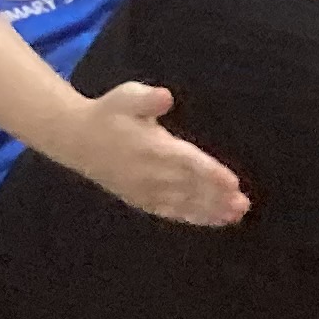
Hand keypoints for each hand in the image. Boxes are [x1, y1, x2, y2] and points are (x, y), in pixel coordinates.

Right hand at [65, 82, 249, 226]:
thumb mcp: (125, 96)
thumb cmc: (108, 113)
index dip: (209, 173)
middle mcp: (149, 172)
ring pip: (181, 204)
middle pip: (189, 187)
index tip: (232, 182)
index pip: (185, 162)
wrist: (74, 138)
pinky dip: (190, 217)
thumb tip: (164, 97)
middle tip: (243, 205)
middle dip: (216, 197)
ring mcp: (143, 189)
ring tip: (235, 217)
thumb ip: (146, 98)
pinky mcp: (139, 199)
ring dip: (209, 211)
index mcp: (150, 146)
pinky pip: (168, 212)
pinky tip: (213, 222)